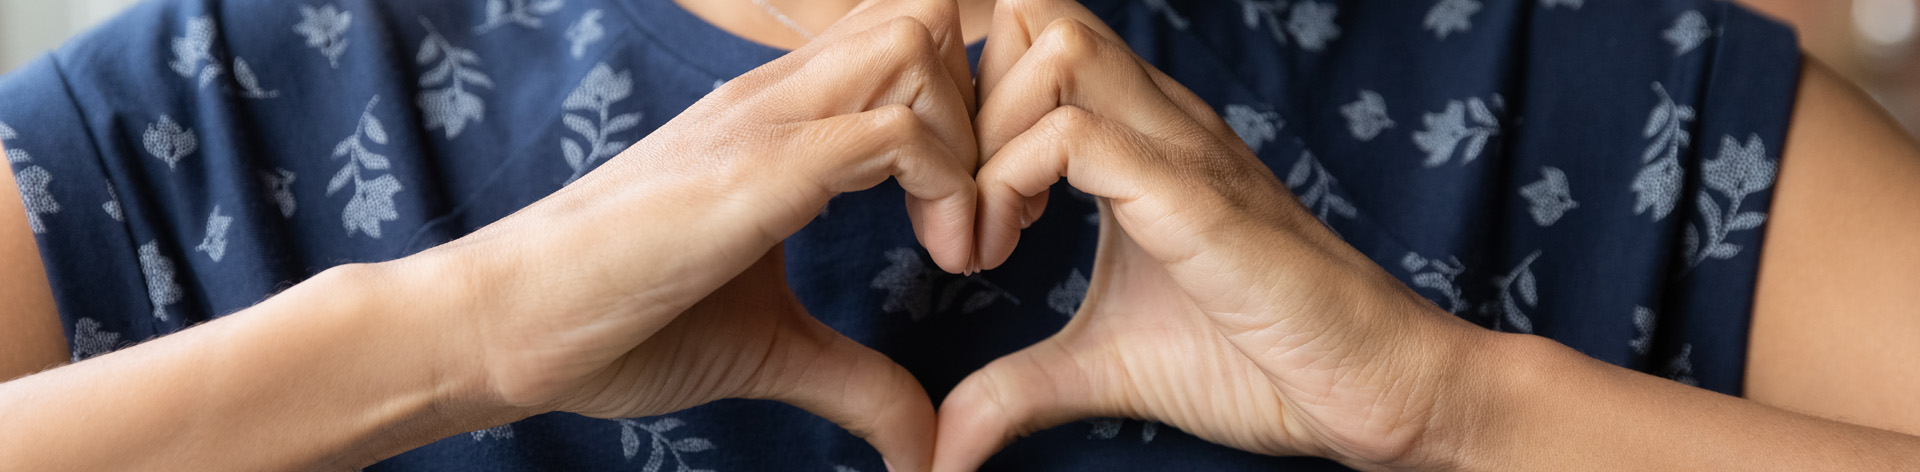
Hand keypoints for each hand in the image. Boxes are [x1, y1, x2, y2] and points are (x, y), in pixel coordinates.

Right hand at [397, 1, 979, 469]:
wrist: (503, 328)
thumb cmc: (618, 324)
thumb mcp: (769, 348)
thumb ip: (854, 378)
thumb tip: (924, 441)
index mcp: (779, 117)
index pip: (906, 44)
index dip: (968, 117)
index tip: (974, 220)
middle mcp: (776, 96)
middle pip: (925, 15)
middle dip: (989, 108)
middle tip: (989, 216)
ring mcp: (763, 122)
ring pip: (917, 44)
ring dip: (971, 141)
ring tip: (964, 241)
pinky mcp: (755, 171)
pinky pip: (892, 131)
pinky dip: (947, 188)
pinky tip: (940, 260)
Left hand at [934, 4, 1488, 469]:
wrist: (1379, 387)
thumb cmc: (1260, 361)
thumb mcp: (1102, 366)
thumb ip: (1014, 388)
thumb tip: (938, 444)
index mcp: (1136, 133)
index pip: (1023, 39)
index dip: (963, 109)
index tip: (954, 214)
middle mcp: (1157, 116)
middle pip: (1027, 11)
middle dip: (958, 102)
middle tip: (951, 210)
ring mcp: (1179, 147)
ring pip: (1046, 44)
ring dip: (981, 139)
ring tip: (981, 239)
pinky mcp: (1195, 197)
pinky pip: (1075, 134)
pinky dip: (1008, 186)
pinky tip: (1005, 254)